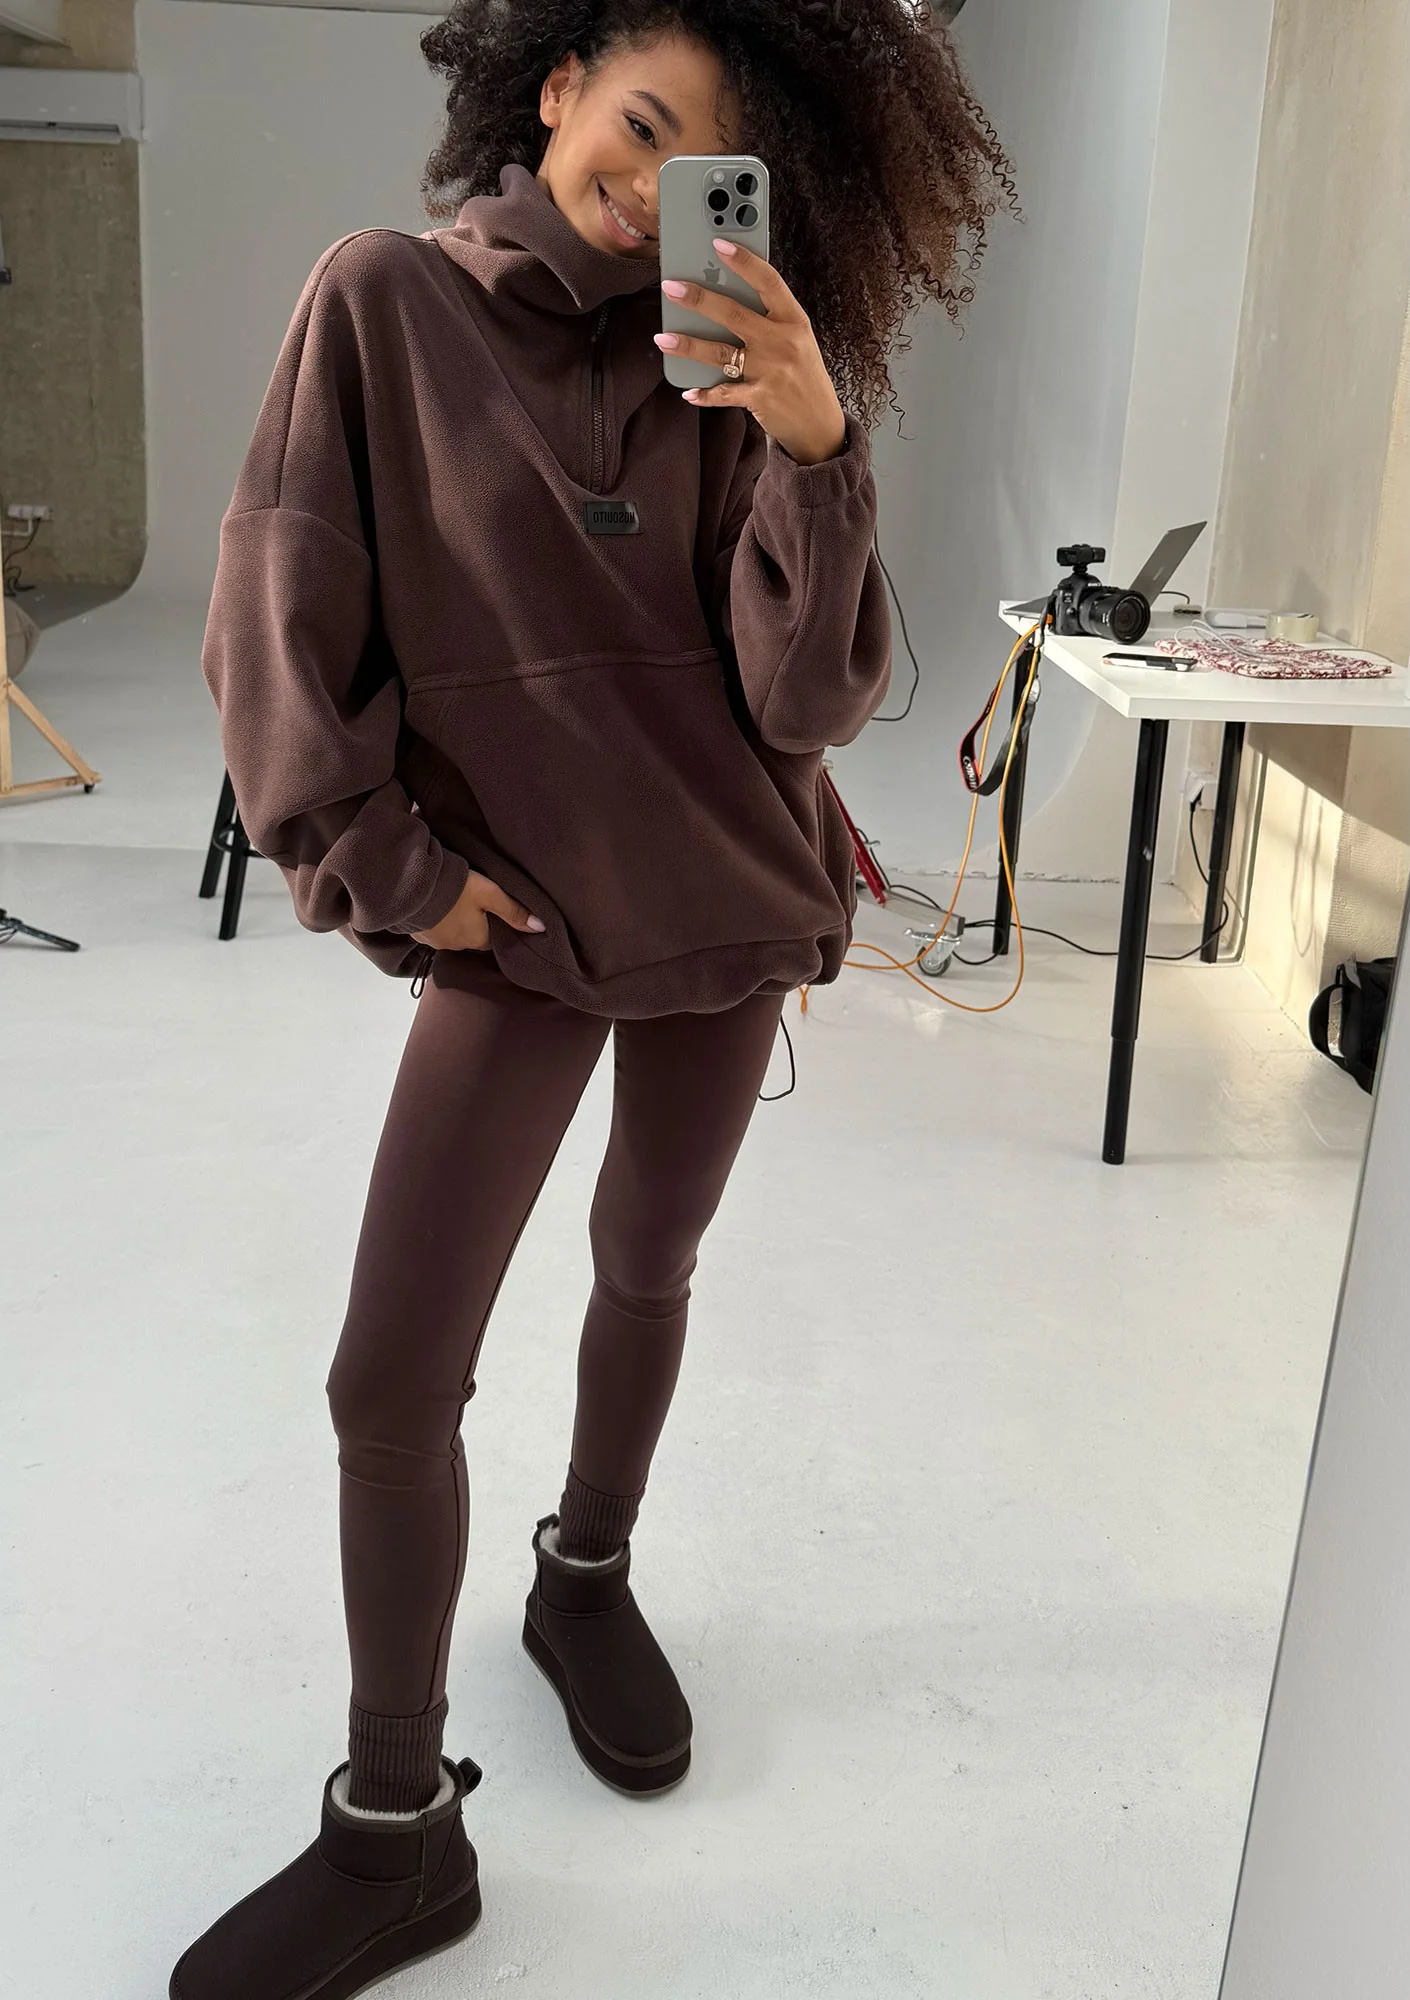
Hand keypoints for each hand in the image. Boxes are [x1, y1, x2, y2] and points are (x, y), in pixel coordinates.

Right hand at [410, 870, 545, 951]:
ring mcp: (436, 942)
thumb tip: (540, 928)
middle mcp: (457, 946)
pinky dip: (436, 923)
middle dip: (474, 925)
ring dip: (454, 923)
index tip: (494, 912)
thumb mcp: (491, 894)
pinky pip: (432, 932)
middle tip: (474, 904)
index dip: (495, 926)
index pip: (492, 939)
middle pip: (473, 938)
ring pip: (452, 935)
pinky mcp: (418, 935)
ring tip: (455, 904)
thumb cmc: (456, 888)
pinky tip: (436, 909)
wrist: (415, 886)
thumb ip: (514, 911)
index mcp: (477, 939)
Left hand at [654, 238, 847, 466]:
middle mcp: (782, 342)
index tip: (718, 244)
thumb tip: (725, 294)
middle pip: (734, 314)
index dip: (744, 261)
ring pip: (721, 353)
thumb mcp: (797, 339)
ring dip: (689, 345)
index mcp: (793, 320)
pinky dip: (705, 394)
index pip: (769, 282)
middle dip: (699, 299)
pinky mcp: (760, 398)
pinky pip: (724, 393)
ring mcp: (770, 371)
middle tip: (671, 287)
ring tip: (662, 338)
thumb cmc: (803, 374)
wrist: (820, 423)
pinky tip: (688, 391)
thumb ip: (770, 318)